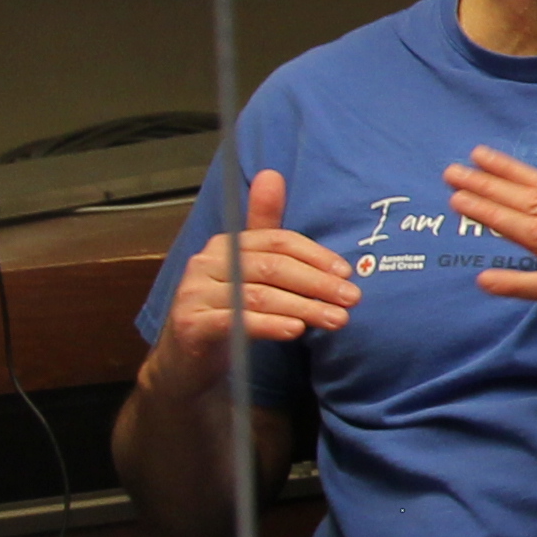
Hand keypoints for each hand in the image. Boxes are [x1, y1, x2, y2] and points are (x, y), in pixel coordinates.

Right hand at [143, 169, 351, 388]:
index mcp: (225, 244)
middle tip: (352, 299)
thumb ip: (266, 230)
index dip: (316, 255)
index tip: (348, 272)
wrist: (183, 362)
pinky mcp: (190, 324)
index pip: (278, 242)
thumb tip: (273, 174)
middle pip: (272, 268)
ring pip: (260, 296)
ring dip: (304, 308)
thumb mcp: (248, 270)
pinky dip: (270, 325)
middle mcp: (205, 263)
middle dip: (318, 283)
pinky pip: (236, 321)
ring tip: (337, 319)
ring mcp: (194, 294)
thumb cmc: (225, 311)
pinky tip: (296, 331)